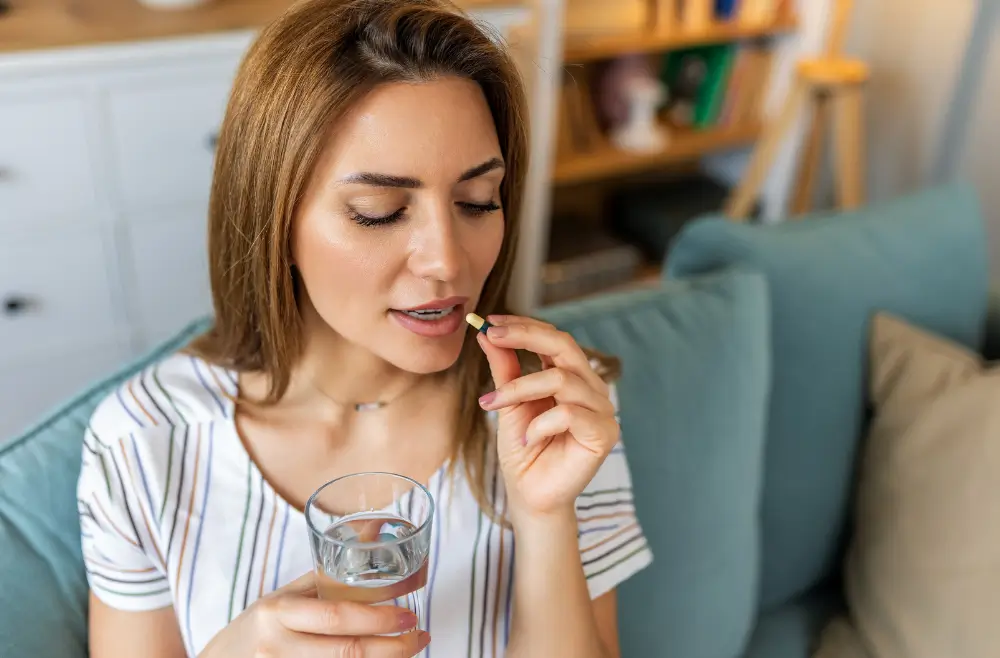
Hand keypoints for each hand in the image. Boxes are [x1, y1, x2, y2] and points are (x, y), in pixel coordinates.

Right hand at [198, 572, 429, 657]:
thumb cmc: (258, 627)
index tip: (409, 614)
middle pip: (347, 652)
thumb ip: (324, 580)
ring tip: (409, 649)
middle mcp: (276, 646)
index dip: (378, 617)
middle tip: (419, 635)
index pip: (335, 616)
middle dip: (392, 647)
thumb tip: (374, 533)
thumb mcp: (282, 598)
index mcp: (277, 612)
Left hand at [476, 315, 619, 519]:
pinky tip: (527, 438)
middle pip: (564, 345)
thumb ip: (504, 368)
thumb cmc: (523, 451)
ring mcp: (602, 410)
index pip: (554, 337)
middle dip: (524, 336)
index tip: (490, 322)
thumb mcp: (508, 403)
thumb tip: (487, 332)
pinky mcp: (604, 434)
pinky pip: (568, 413)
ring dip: (519, 389)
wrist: (530, 495)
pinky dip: (539, 424)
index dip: (524, 325)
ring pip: (560, 379)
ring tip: (494, 405)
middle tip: (492, 336)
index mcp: (572, 376)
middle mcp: (591, 388)